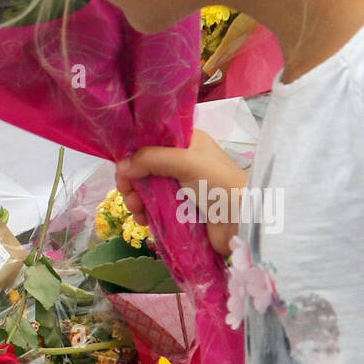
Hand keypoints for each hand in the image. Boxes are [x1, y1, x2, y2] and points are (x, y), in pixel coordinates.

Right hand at [117, 130, 246, 255]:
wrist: (242, 218)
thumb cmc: (217, 182)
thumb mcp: (185, 162)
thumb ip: (151, 159)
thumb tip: (121, 166)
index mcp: (186, 142)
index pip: (151, 142)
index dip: (133, 155)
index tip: (122, 170)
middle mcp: (182, 162)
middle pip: (145, 169)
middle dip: (133, 182)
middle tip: (128, 195)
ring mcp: (181, 187)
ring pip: (147, 191)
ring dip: (137, 200)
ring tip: (137, 211)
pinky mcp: (181, 210)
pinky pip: (155, 209)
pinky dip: (146, 214)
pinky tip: (144, 221)